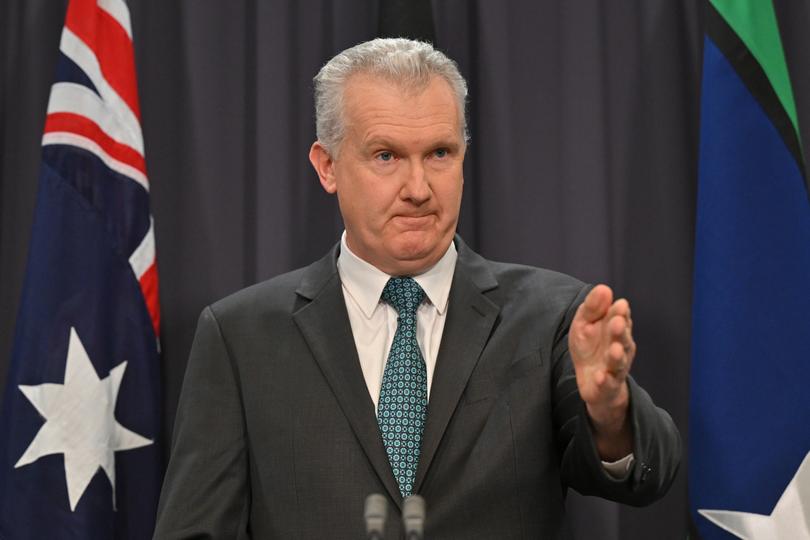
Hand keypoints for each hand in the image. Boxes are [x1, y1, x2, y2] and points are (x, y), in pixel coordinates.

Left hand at [568, 284, 634, 458]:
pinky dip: (605, 381)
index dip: (620, 313)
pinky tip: (600, 376)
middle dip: (621, 332)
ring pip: (619, 363)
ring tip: (614, 350)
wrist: (592, 382)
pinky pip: (608, 384)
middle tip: (618, 322)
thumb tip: (604, 288)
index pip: (621, 319)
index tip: (619, 306)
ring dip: (617, 356)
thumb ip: (592, 308)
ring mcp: (614, 368)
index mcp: (616, 330)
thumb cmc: (590, 347)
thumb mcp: (584, 324)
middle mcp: (620, 348)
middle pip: (623, 340)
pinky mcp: (606, 386)